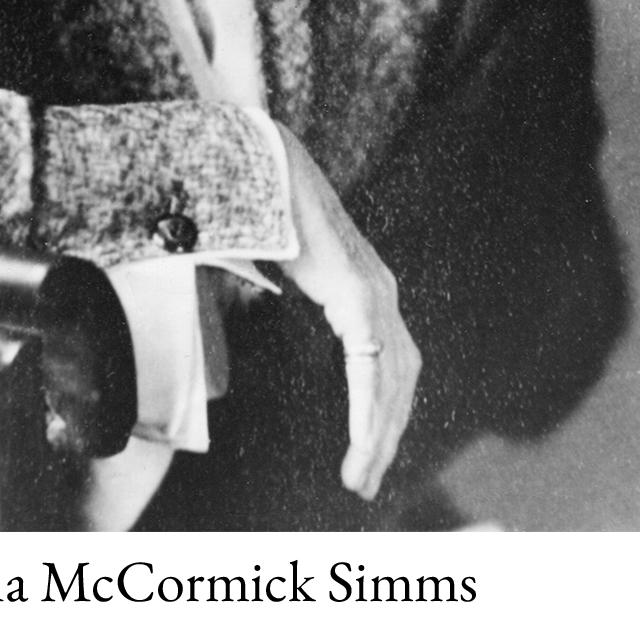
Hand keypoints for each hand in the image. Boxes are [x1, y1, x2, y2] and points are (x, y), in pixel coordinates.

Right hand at [275, 123, 420, 499]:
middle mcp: (379, 288)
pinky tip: (363, 442)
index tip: (365, 455)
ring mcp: (374, 288)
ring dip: (380, 433)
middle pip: (400, 379)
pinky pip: (371, 364)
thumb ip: (267, 292)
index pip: (386, 362)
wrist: (265, 158)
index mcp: (362, 285)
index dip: (379, 410)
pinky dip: (370, 408)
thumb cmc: (261, 203)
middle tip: (365, 482)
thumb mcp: (270, 262)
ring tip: (362, 476)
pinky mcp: (358, 290)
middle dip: (387, 434)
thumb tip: (239, 318)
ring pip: (392, 379)